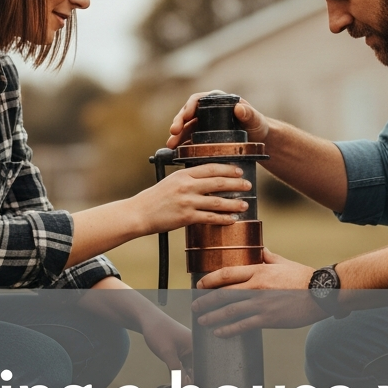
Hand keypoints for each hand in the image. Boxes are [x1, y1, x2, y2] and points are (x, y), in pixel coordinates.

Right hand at [132, 164, 249, 234]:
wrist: (139, 213)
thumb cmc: (154, 198)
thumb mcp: (170, 182)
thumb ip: (187, 179)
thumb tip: (206, 180)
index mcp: (183, 174)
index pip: (210, 168)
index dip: (227, 168)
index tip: (239, 170)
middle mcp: (186, 186)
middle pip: (218, 182)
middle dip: (236, 183)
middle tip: (248, 185)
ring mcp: (187, 202)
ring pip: (217, 201)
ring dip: (234, 203)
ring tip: (245, 204)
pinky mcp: (186, 217)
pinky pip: (210, 218)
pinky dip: (223, 218)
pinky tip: (232, 219)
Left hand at [140, 310, 193, 381]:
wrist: (147, 319)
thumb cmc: (158, 330)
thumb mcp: (167, 353)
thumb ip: (176, 371)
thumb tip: (183, 387)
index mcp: (196, 345)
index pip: (201, 368)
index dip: (197, 381)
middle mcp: (194, 348)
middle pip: (197, 369)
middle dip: (192, 381)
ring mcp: (187, 350)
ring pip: (189, 369)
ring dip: (185, 378)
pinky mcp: (180, 352)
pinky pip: (183, 366)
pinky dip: (179, 373)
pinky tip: (177, 381)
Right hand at [167, 91, 269, 147]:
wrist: (258, 139)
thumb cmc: (257, 125)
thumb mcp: (255, 119)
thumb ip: (249, 114)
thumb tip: (239, 108)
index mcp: (216, 100)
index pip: (198, 100)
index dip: (189, 107)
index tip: (185, 116)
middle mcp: (207, 110)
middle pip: (188, 114)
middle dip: (179, 122)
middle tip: (173, 133)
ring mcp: (204, 123)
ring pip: (186, 127)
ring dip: (177, 135)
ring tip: (171, 145)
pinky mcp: (203, 135)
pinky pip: (190, 138)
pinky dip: (183, 144)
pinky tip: (178, 152)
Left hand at [191, 249, 325, 335]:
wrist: (322, 293)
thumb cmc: (303, 277)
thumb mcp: (283, 262)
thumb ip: (267, 256)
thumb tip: (260, 248)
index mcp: (258, 270)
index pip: (226, 273)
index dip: (209, 280)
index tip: (199, 285)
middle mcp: (256, 286)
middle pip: (223, 293)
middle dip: (205, 300)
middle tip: (194, 305)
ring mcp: (261, 304)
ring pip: (229, 311)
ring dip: (212, 316)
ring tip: (202, 320)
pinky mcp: (268, 319)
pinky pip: (243, 325)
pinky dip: (228, 330)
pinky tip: (219, 332)